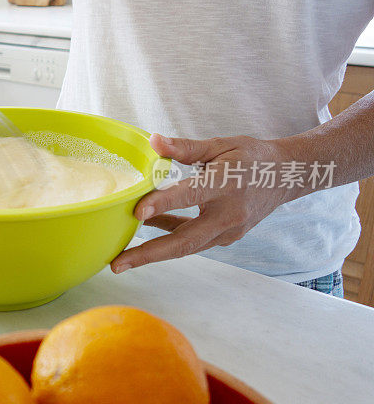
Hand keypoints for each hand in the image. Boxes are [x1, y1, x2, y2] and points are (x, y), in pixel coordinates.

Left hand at [110, 133, 296, 273]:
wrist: (287, 176)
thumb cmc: (250, 157)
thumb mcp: (220, 145)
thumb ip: (185, 147)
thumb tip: (153, 140)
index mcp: (227, 184)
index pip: (190, 195)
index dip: (163, 204)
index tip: (137, 212)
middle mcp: (229, 214)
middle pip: (185, 240)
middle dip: (148, 254)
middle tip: (117, 263)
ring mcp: (229, 231)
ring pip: (186, 246)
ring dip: (153, 253)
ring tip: (121, 259)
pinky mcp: (226, 238)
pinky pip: (192, 240)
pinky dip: (168, 237)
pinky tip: (145, 230)